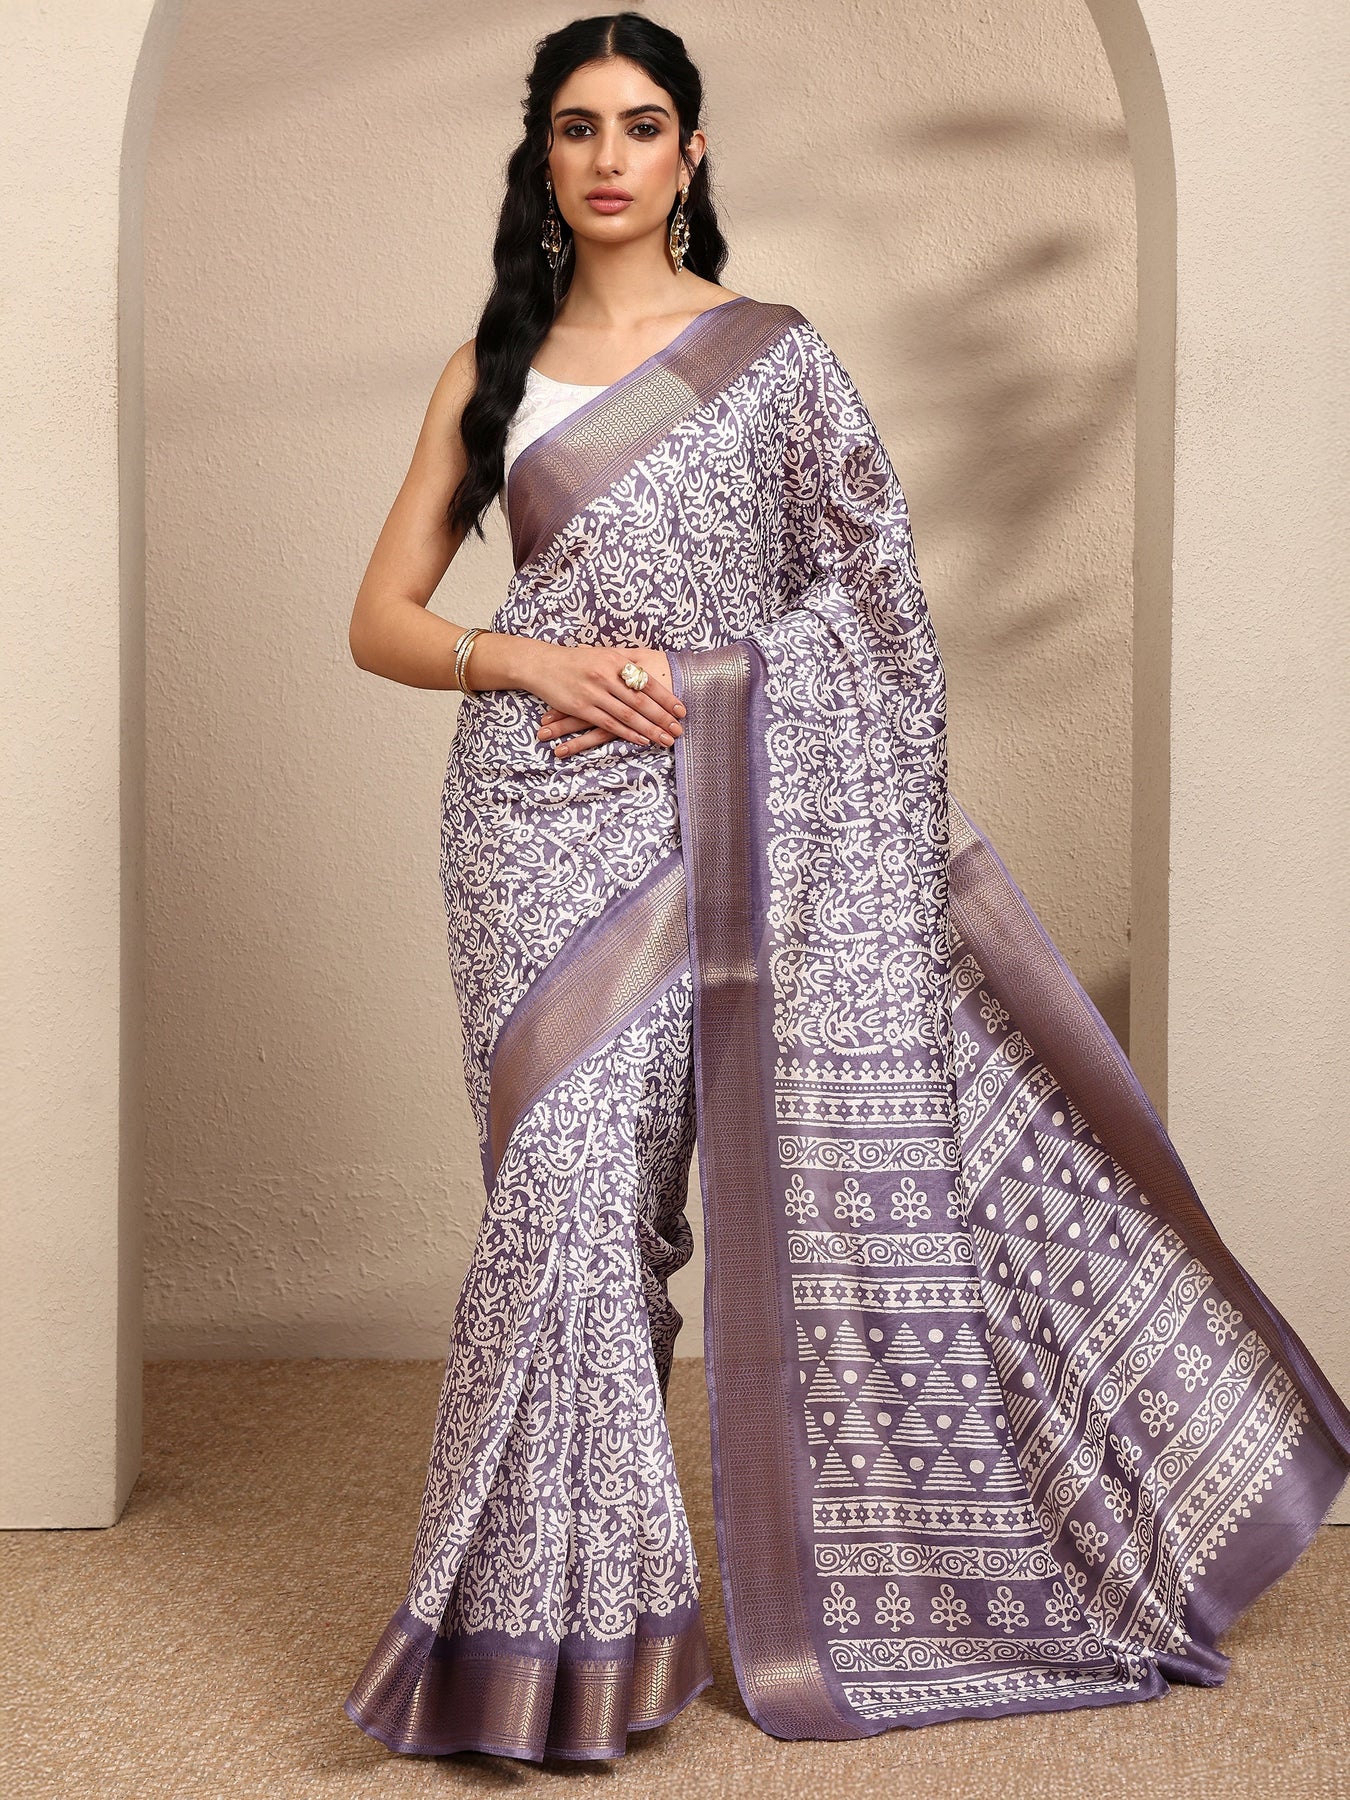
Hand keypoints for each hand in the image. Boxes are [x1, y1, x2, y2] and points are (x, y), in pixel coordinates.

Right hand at [529, 644, 684, 759]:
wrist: (543, 664)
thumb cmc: (577, 660)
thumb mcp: (604, 653)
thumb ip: (627, 661)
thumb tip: (653, 667)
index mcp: (616, 661)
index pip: (648, 682)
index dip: (667, 698)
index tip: (681, 711)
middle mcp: (607, 676)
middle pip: (642, 701)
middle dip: (663, 718)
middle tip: (679, 730)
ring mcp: (594, 693)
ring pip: (628, 715)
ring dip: (650, 729)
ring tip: (666, 739)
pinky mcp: (581, 708)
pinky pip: (609, 724)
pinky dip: (628, 733)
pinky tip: (642, 740)